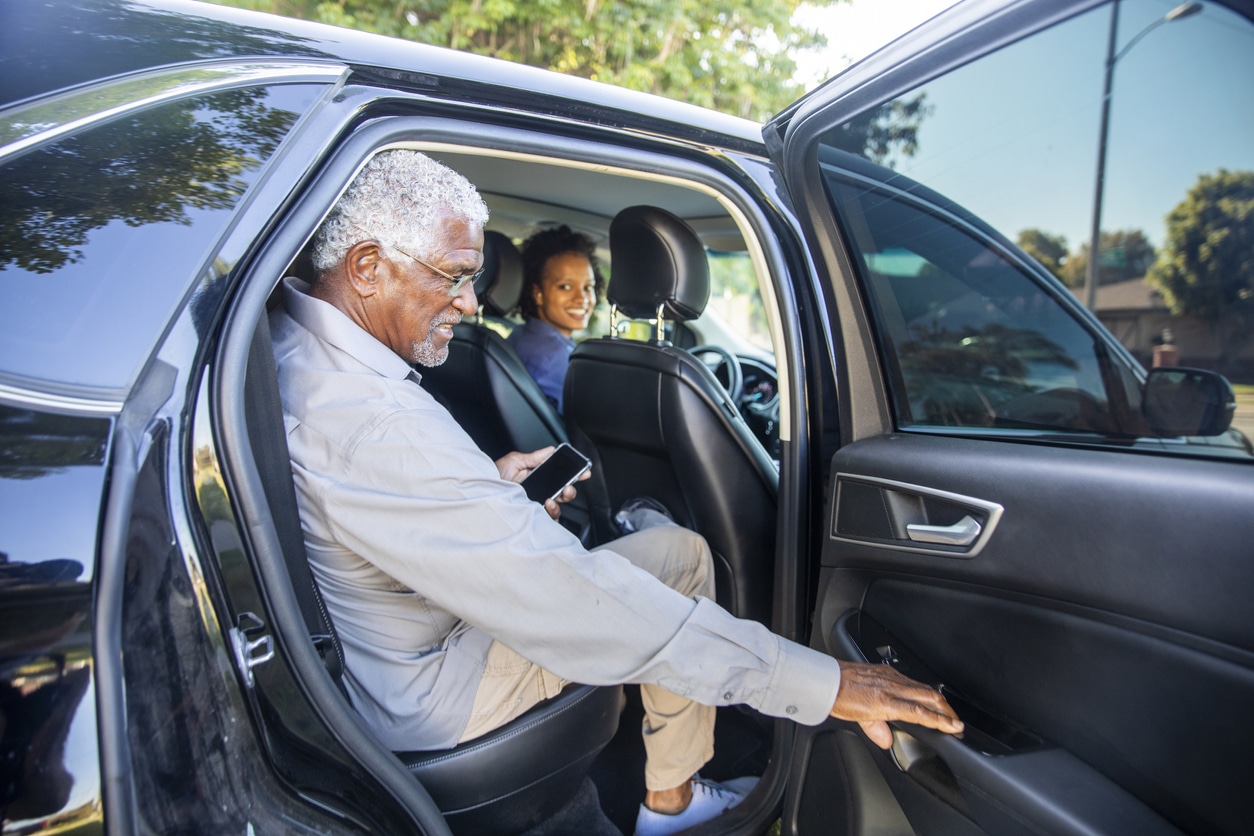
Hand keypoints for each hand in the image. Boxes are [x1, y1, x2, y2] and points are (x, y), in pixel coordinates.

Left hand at [495, 448, 588, 520]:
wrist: (479, 492)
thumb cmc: (492, 477)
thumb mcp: (514, 461)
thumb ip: (534, 457)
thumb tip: (551, 450)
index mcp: (537, 478)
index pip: (559, 477)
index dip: (573, 475)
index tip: (583, 472)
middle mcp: (538, 493)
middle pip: (562, 494)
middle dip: (570, 490)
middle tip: (569, 487)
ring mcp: (534, 507)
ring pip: (557, 509)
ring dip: (560, 502)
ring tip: (554, 498)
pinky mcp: (530, 518)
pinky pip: (546, 521)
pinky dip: (550, 514)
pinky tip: (546, 505)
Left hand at [830, 661, 963, 749]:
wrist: (828, 678)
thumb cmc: (839, 698)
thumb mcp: (858, 721)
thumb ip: (877, 732)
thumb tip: (888, 741)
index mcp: (886, 702)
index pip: (921, 713)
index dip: (941, 721)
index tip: (955, 727)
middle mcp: (892, 686)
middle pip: (929, 697)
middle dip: (947, 710)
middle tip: (956, 721)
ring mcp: (890, 677)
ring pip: (922, 687)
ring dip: (937, 700)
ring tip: (945, 711)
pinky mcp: (887, 671)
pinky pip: (911, 680)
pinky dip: (922, 690)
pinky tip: (923, 695)